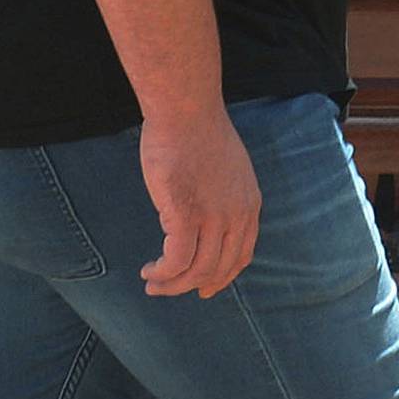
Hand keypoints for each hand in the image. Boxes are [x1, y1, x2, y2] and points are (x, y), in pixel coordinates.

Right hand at [138, 102, 261, 298]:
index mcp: (249, 206)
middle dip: (191, 287)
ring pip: (196, 271)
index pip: (241, 256)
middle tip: (165, 289)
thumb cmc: (196, 130)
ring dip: (172, 284)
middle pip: (218, 269)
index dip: (221, 278)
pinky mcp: (186, 215)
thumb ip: (222, 195)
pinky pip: (175, 260)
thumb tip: (203, 214)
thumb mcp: (226, 168)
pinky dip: (162, 273)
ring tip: (152, 283)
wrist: (186, 109)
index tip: (203, 289)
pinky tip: (149, 271)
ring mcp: (214, 218)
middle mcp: (237, 216)